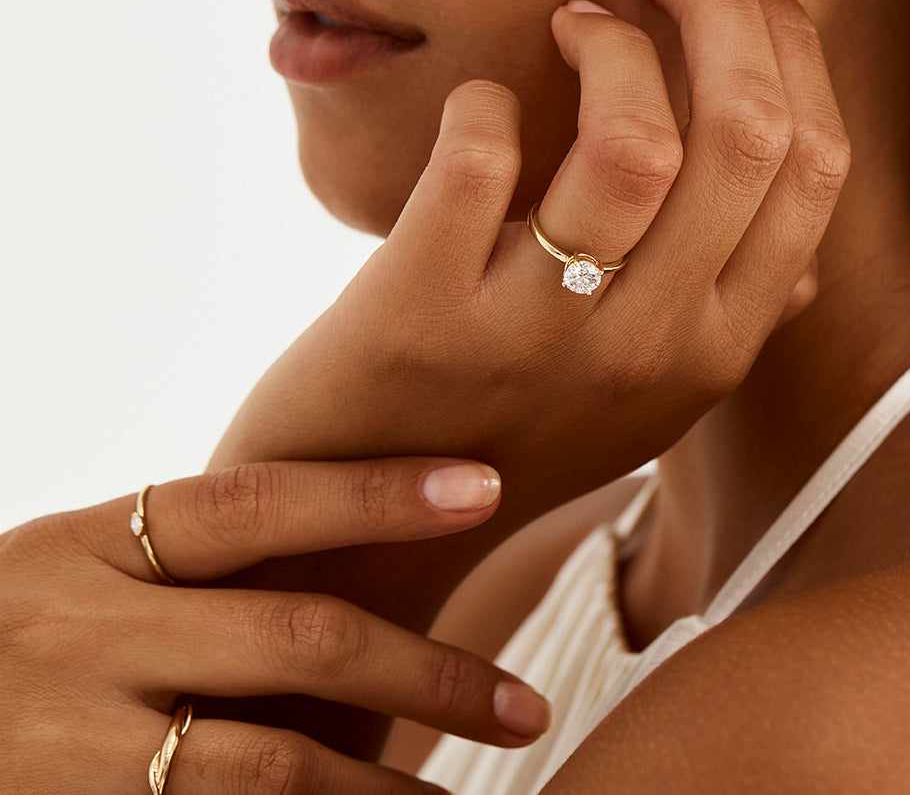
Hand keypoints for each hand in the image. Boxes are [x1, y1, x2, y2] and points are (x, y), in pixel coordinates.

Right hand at [0, 458, 550, 793]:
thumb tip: (341, 536)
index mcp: (93, 547)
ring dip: (384, 791)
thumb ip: (180, 564)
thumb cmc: (7, 634)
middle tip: (520, 703)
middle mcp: (90, 639)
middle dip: (424, 672)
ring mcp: (81, 748)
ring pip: (274, 765)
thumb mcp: (68, 570)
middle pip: (296, 637)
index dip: (376, 490)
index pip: (259, 501)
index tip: (483, 485)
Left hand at [224, 0, 848, 525]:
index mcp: (720, 346)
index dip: (790, 46)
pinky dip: (482, 105)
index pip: (813, 166)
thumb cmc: (515, 429)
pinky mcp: (420, 313)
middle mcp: (651, 345)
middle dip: (720, 12)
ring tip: (572, 22)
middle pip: (742, 133)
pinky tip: (477, 108)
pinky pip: (478, 162)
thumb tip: (809, 260)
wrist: (370, 524)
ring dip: (610, 47)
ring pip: (633, 144)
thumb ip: (731, 323)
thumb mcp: (650, 397)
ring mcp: (537, 335)